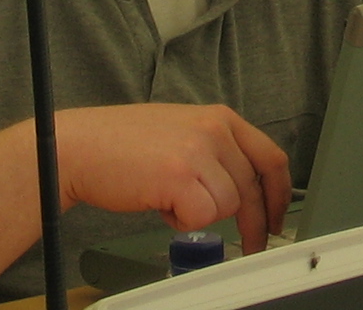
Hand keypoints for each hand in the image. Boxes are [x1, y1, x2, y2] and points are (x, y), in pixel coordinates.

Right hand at [58, 104, 292, 251]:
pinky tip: (159, 202)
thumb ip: (215, 151)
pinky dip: (180, 221)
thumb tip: (244, 187)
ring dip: (199, 214)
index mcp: (219, 117)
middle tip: (251, 245)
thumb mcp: (181, 132)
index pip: (270, 157)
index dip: (280, 194)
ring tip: (168, 198)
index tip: (278, 217)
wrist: (82, 147)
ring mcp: (198, 151)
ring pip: (226, 207)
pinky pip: (201, 218)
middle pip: (252, 189)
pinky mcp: (181, 176)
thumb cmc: (122, 144)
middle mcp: (214, 129)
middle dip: (254, 225)